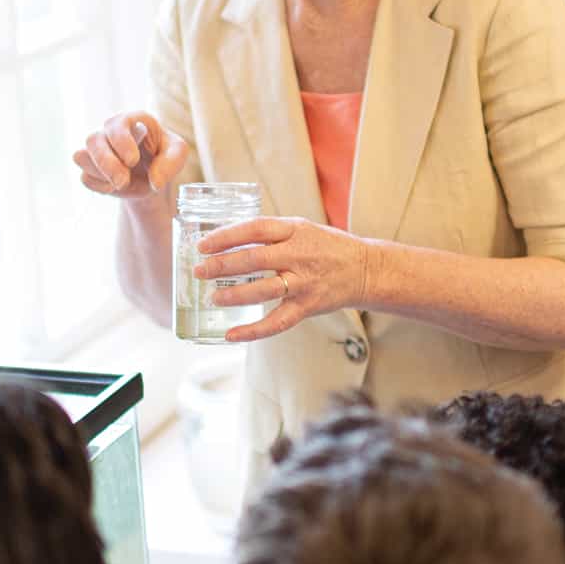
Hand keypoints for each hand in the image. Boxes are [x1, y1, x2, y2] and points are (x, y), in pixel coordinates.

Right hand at [73, 112, 189, 201]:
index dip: (121, 141)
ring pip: (81, 156)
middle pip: (92, 140)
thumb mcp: (178, 154)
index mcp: (131, 120)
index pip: (116, 124)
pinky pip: (84, 177)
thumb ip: (171, 162)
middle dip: (107, 163)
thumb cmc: (165, 156)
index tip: (133, 160)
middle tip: (123, 181)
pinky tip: (114, 187)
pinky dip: (99, 186)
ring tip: (121, 183)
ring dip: (100, 174)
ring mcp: (97, 149)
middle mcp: (109, 131)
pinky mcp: (91, 168)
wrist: (152, 176)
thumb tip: (155, 181)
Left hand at [192, 217, 377, 342]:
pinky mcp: (308, 306)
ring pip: (263, 290)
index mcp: (295, 230)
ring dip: (234, 295)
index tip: (203, 244)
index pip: (255, 229)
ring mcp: (304, 282)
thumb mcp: (302, 229)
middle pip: (254, 259)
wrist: (364, 269)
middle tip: (200, 271)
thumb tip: (228, 240)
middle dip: (222, 265)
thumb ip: (271, 234)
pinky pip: (277, 322)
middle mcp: (299, 255)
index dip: (226, 236)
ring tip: (213, 298)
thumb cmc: (328, 247)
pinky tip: (232, 335)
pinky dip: (253, 331)